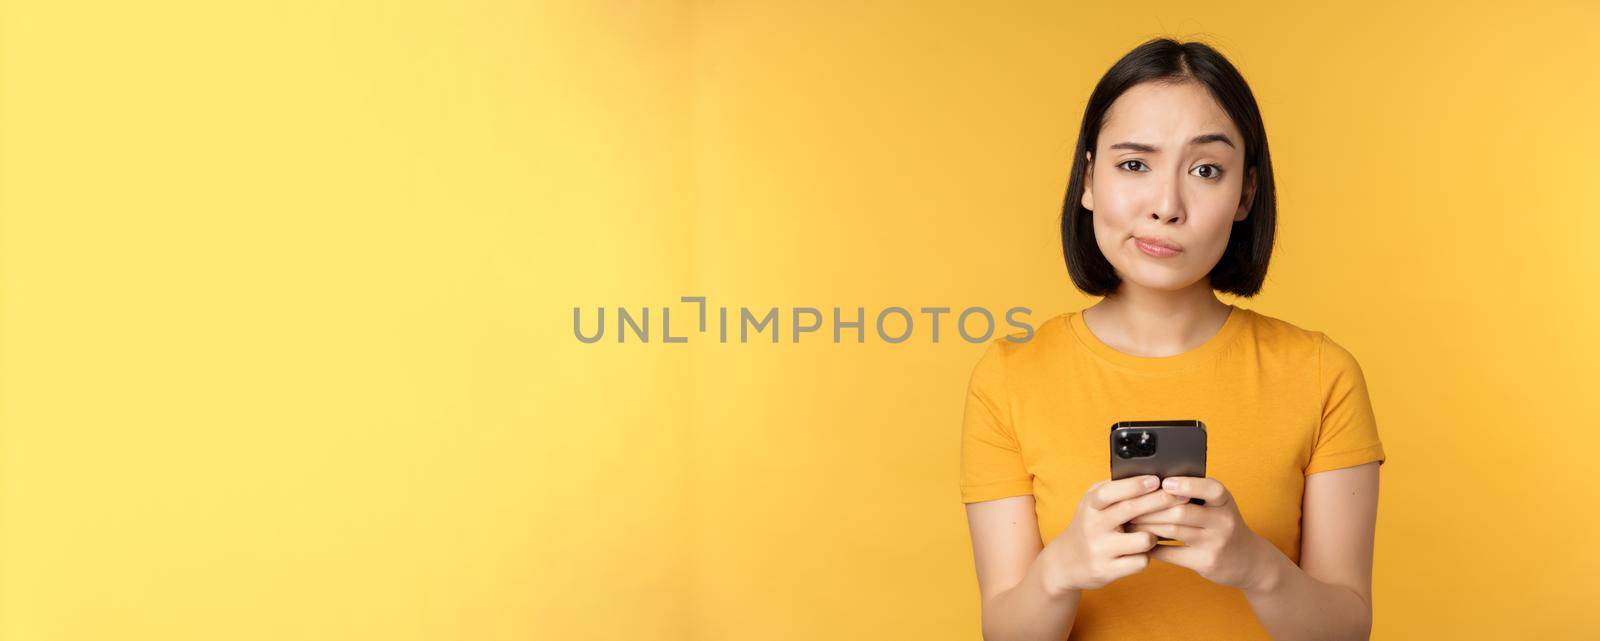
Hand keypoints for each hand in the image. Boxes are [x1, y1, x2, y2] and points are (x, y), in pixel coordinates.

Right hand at [1041, 475, 1190, 592]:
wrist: (1066, 562)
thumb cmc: (1089, 526)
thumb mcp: (1092, 504)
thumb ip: (1114, 490)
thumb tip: (1150, 476)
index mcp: (1089, 505)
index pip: (1111, 492)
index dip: (1134, 485)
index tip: (1156, 479)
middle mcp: (1092, 526)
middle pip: (1130, 511)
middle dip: (1159, 501)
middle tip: (1181, 496)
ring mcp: (1099, 549)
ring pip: (1143, 540)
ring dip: (1153, 536)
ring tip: (1151, 534)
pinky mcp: (1107, 571)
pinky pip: (1141, 561)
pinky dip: (1145, 556)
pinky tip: (1140, 553)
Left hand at [1125, 476, 1274, 590]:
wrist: (1248, 560)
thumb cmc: (1223, 525)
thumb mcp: (1219, 506)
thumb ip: (1195, 494)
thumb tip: (1154, 480)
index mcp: (1224, 501)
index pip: (1209, 488)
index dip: (1186, 484)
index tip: (1164, 482)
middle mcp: (1223, 520)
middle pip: (1181, 511)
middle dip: (1151, 508)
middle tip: (1129, 506)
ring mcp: (1215, 543)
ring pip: (1173, 531)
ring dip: (1147, 526)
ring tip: (1130, 522)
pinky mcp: (1205, 562)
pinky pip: (1172, 553)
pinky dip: (1153, 547)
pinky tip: (1141, 541)